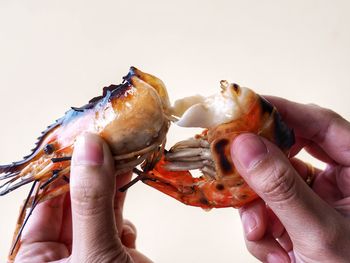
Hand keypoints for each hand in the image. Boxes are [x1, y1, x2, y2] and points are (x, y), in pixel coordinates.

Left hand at [15, 133, 151, 262]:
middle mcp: (61, 255)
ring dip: (112, 184)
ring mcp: (89, 252)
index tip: (80, 142)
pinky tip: (128, 209)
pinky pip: (114, 222)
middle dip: (91, 174)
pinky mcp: (114, 252)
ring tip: (121, 154)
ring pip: (97, 208)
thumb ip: (91, 203)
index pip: (41, 203)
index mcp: (36, 261)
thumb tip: (89, 150)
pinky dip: (124, 213)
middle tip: (104, 142)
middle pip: (72, 202)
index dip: (60, 171)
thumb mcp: (94, 253)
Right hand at [231, 97, 349, 262]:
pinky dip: (261, 229)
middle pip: (288, 151)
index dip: (283, 111)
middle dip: (259, 170)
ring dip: (256, 209)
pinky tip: (274, 250)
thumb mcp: (318, 232)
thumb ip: (281, 188)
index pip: (321, 125)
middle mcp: (338, 179)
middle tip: (234, 165)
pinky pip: (266, 208)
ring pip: (269, 183)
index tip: (246, 108)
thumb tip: (245, 146)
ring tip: (260, 232)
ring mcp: (314, 197)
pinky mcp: (295, 215)